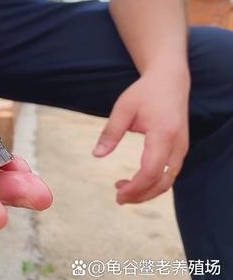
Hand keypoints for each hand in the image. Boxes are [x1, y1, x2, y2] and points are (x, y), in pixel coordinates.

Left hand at [93, 68, 189, 203]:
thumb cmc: (144, 93)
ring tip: (122, 190)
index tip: (117, 193)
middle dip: (141, 195)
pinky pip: (169, 174)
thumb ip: (110, 133)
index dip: (135, 187)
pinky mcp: (180, 149)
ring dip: (147, 191)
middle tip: (118, 198)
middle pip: (163, 182)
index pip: (151, 171)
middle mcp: (177, 145)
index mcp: (163, 135)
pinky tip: (134, 181)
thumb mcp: (123, 109)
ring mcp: (182, 148)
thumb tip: (96, 155)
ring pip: (168, 181)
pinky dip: (153, 182)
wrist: (170, 81)